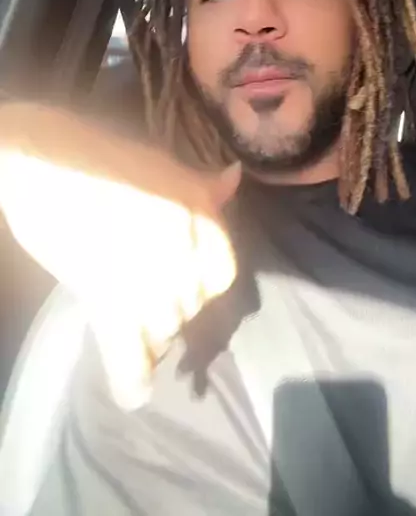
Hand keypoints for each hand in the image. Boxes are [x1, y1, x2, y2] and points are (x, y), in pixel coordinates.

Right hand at [0, 103, 239, 409]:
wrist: (47, 162)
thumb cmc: (103, 157)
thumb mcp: (161, 165)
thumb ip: (200, 185)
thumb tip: (233, 178)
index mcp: (201, 216)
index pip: (222, 274)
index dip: (203, 281)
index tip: (186, 281)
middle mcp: (185, 251)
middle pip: (191, 304)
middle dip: (173, 304)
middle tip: (141, 292)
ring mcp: (149, 281)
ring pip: (166, 329)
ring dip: (153, 333)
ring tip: (133, 323)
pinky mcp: (108, 303)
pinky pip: (129, 353)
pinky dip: (133, 377)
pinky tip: (136, 393)